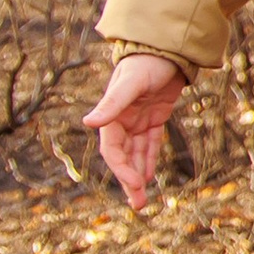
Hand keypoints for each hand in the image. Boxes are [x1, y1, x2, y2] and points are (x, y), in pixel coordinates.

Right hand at [84, 52, 188, 209]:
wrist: (165, 48)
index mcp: (112, 117)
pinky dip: (148, 159)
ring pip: (136, 154)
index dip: (122, 169)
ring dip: (138, 175)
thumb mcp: (129, 84)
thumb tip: (87, 123)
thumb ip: (111, 104)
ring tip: (142, 199)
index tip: (136, 185)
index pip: (113, 150)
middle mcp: (122, 121)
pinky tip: (149, 176)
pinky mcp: (154, 118)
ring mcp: (138, 121)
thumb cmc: (144, 64)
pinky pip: (150, 143)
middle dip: (129, 181)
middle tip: (138, 205)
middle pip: (123, 157)